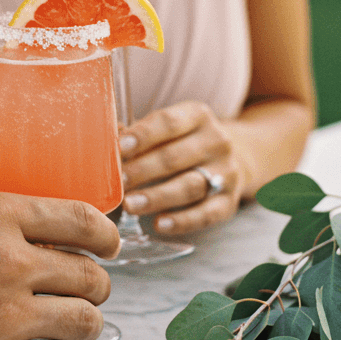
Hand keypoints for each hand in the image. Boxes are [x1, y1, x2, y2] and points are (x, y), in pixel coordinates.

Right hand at [0, 192, 119, 339]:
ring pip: (86, 320)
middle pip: (92, 275)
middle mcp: (10, 260)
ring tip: (70, 324)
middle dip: (94, 284)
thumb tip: (43, 241)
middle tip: (82, 291)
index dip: (106, 236)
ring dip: (85, 322)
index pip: (84, 219)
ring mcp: (6, 315)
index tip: (108, 246)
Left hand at [119, 101, 245, 234]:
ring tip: (130, 204)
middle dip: (144, 169)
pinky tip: (159, 223)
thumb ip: (139, 133)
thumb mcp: (168, 129)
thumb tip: (108, 136)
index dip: (144, 135)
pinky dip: (182, 221)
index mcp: (198, 116)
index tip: (121, 147)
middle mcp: (216, 141)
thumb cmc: (184, 143)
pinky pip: (205, 214)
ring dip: (157, 196)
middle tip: (120, 181)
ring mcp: (226, 172)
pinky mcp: (229, 202)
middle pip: (176, 156)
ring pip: (189, 186)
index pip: (169, 122)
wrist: (232, 160)